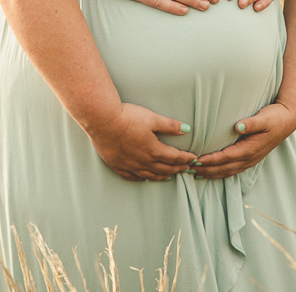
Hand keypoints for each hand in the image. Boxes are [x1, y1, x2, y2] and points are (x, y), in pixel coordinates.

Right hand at [83, 103, 198, 180]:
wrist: (103, 121)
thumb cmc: (128, 117)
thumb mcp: (152, 118)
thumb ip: (170, 126)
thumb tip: (187, 129)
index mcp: (154, 149)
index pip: (175, 157)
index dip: (186, 158)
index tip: (193, 159)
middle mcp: (143, 161)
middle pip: (164, 169)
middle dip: (177, 168)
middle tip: (186, 168)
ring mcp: (129, 165)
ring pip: (149, 175)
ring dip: (162, 176)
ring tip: (170, 176)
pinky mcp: (117, 165)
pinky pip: (131, 176)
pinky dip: (140, 178)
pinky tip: (143, 177)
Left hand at [190, 103, 295, 179]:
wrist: (287, 120)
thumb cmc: (274, 117)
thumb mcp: (264, 117)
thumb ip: (252, 123)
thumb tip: (238, 126)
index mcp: (250, 148)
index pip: (226, 157)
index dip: (210, 160)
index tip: (196, 160)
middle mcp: (249, 158)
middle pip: (224, 168)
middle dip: (206, 170)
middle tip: (188, 169)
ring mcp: (250, 160)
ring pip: (227, 171)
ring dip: (211, 174)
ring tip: (194, 174)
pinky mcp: (250, 159)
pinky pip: (232, 170)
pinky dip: (220, 173)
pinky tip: (211, 173)